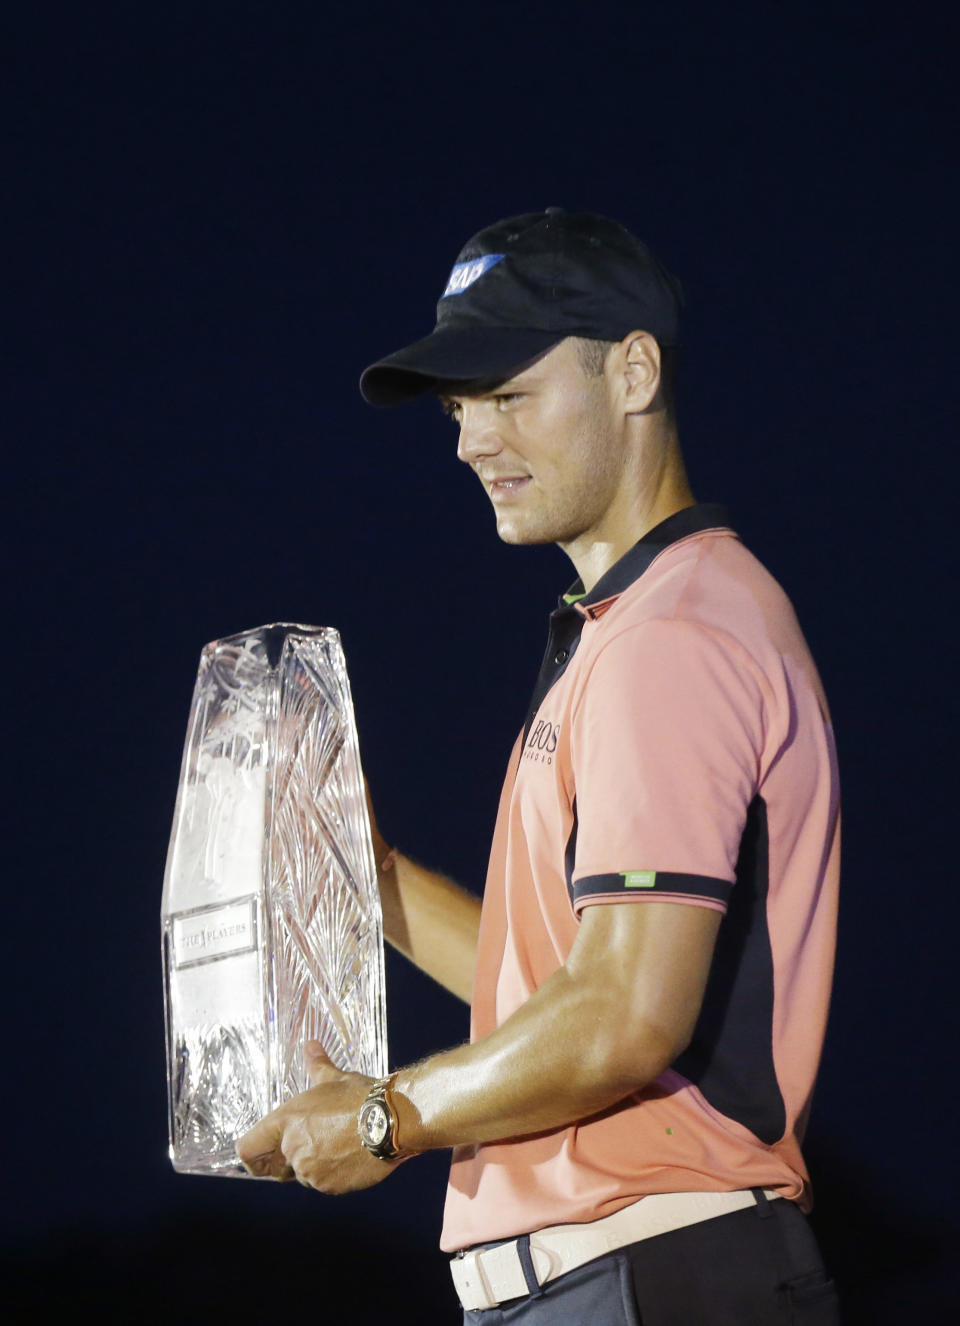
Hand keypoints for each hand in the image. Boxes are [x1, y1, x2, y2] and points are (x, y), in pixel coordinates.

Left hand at [236, 1042, 402, 1192]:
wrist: (392, 1121)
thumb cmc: (361, 1096)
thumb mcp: (335, 1078)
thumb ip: (317, 1065)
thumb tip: (310, 1045)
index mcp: (287, 1120)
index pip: (247, 1148)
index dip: (252, 1156)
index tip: (262, 1156)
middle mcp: (293, 1148)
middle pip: (281, 1163)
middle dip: (297, 1155)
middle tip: (321, 1140)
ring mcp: (311, 1171)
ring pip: (306, 1174)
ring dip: (317, 1165)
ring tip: (342, 1144)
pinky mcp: (329, 1186)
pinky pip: (325, 1184)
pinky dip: (334, 1175)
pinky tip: (351, 1156)